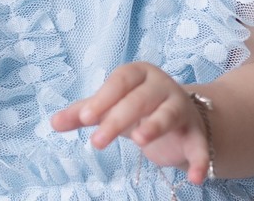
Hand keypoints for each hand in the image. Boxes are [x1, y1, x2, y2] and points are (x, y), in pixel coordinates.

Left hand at [50, 62, 212, 184]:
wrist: (181, 115)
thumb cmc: (138, 106)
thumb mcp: (111, 105)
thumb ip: (84, 112)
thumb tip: (53, 122)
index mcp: (138, 75)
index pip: (120, 81)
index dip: (103, 98)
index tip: (84, 119)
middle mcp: (162, 86)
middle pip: (140, 98)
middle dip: (118, 118)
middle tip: (97, 141)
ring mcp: (181, 107)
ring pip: (169, 113)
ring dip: (155, 125)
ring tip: (139, 141)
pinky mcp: (196, 131)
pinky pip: (200, 144)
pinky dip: (200, 160)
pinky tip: (195, 179)